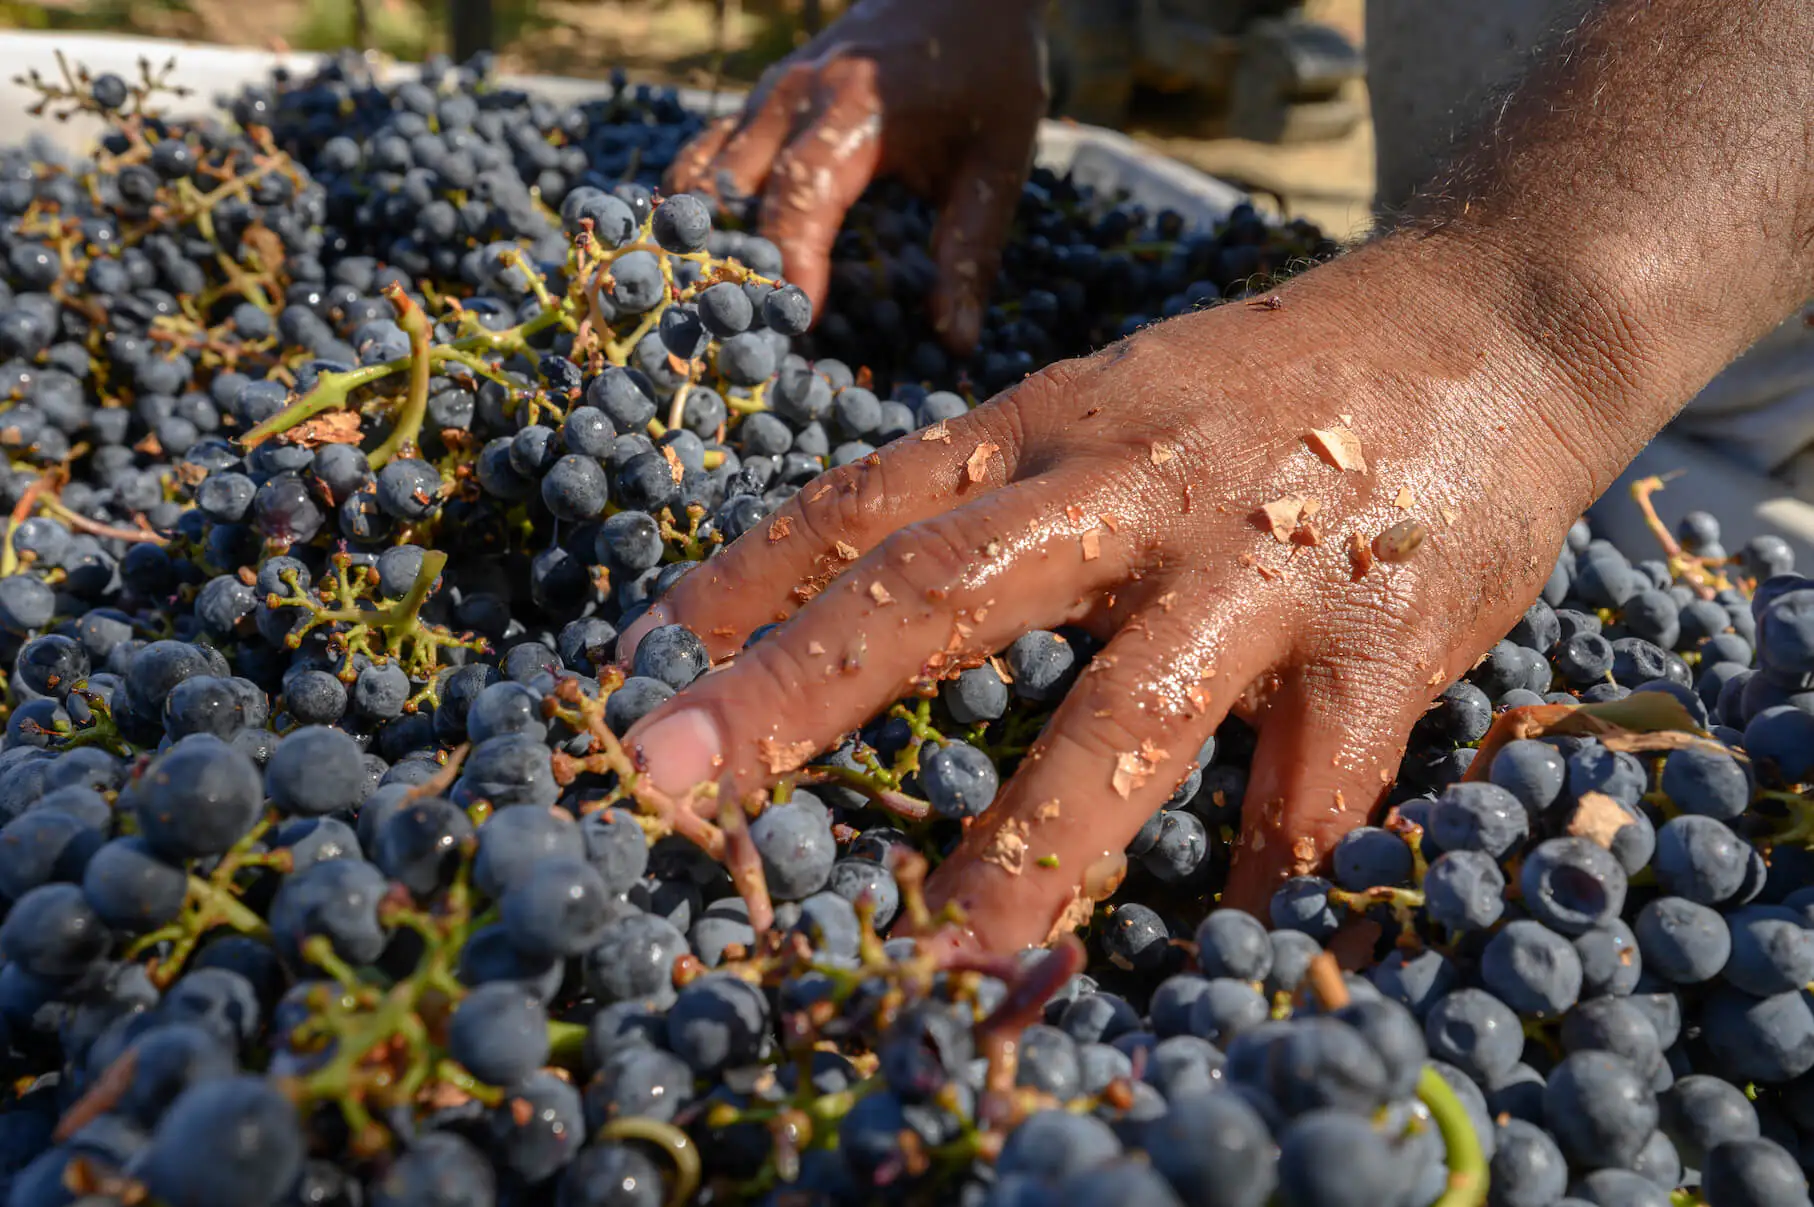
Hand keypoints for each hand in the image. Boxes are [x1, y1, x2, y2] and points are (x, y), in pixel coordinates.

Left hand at [614, 230, 1631, 951]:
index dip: (744, 580)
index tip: (635, 661)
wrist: (1490, 317)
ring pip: (1127, 709)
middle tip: (677, 781)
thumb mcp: (1110, 400)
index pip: (865, 499)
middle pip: (943, 586)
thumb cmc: (1264, 388)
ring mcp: (1258, 562)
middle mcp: (1131, 485)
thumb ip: (1003, 492)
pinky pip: (1313, 786)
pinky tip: (1223, 944)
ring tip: (951, 955)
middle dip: (801, 688)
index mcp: (1049, 424)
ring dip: (1033, 842)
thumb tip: (861, 603)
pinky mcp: (1383, 637)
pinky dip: (1263, 874)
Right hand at [664, 0, 1045, 352]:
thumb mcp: (998, 159)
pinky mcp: (752, 105)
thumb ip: (973, 249)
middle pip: (728, 189)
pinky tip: (707, 269)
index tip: (797, 323)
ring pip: (698, 177)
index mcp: (854, 109)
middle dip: (732, 267)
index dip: (792, 260)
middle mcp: (791, 98)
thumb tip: (954, 340)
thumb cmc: (985, 74)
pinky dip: (696, 216)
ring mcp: (762, 98)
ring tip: (719, 315)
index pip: (801, 191)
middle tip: (746, 341)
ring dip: (702, 245)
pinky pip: (699, 162)